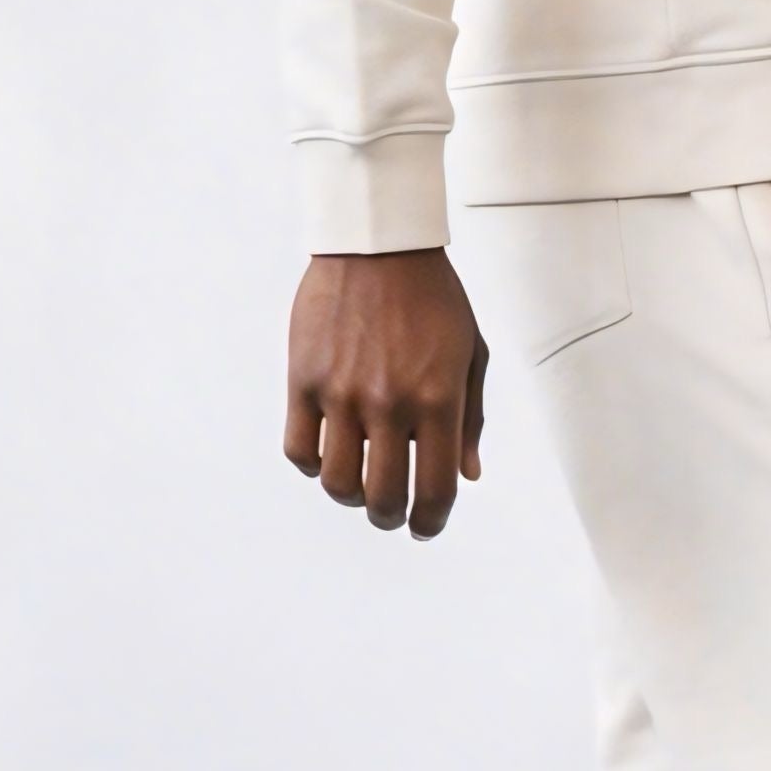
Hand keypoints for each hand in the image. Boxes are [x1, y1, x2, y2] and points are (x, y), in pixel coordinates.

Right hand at [284, 250, 490, 536]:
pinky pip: (299, 449)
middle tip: (392, 512)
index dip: (431, 521)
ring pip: (336, 483)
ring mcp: (342, 393)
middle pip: (383, 498)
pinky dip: (313, 464)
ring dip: (350, 496)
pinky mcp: (304, 379)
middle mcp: (390, 402)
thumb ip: (470, 418)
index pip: (434, 489)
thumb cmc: (432, 296)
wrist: (378, 245)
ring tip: (358, 484)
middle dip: (391, 518)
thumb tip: (466, 475)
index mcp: (438, 398)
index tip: (426, 526)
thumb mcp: (470, 353)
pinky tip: (328, 451)